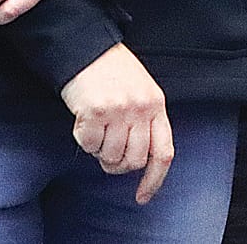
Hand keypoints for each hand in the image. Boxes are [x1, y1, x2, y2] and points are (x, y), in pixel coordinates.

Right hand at [61, 43, 172, 203]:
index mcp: (157, 105)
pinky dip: (83, 140)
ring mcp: (119, 110)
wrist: (88, 48)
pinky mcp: (95, 111)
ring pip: (110, 157)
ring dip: (99, 151)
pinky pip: (88, 146)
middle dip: (117, 165)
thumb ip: (144, 121)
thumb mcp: (142, 91)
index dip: (154, 180)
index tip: (142, 197)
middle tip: (107, 152)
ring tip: (97, 129)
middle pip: (133, 161)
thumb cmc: (114, 72)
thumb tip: (137, 160)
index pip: (163, 152)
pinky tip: (83, 121)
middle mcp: (141, 109)